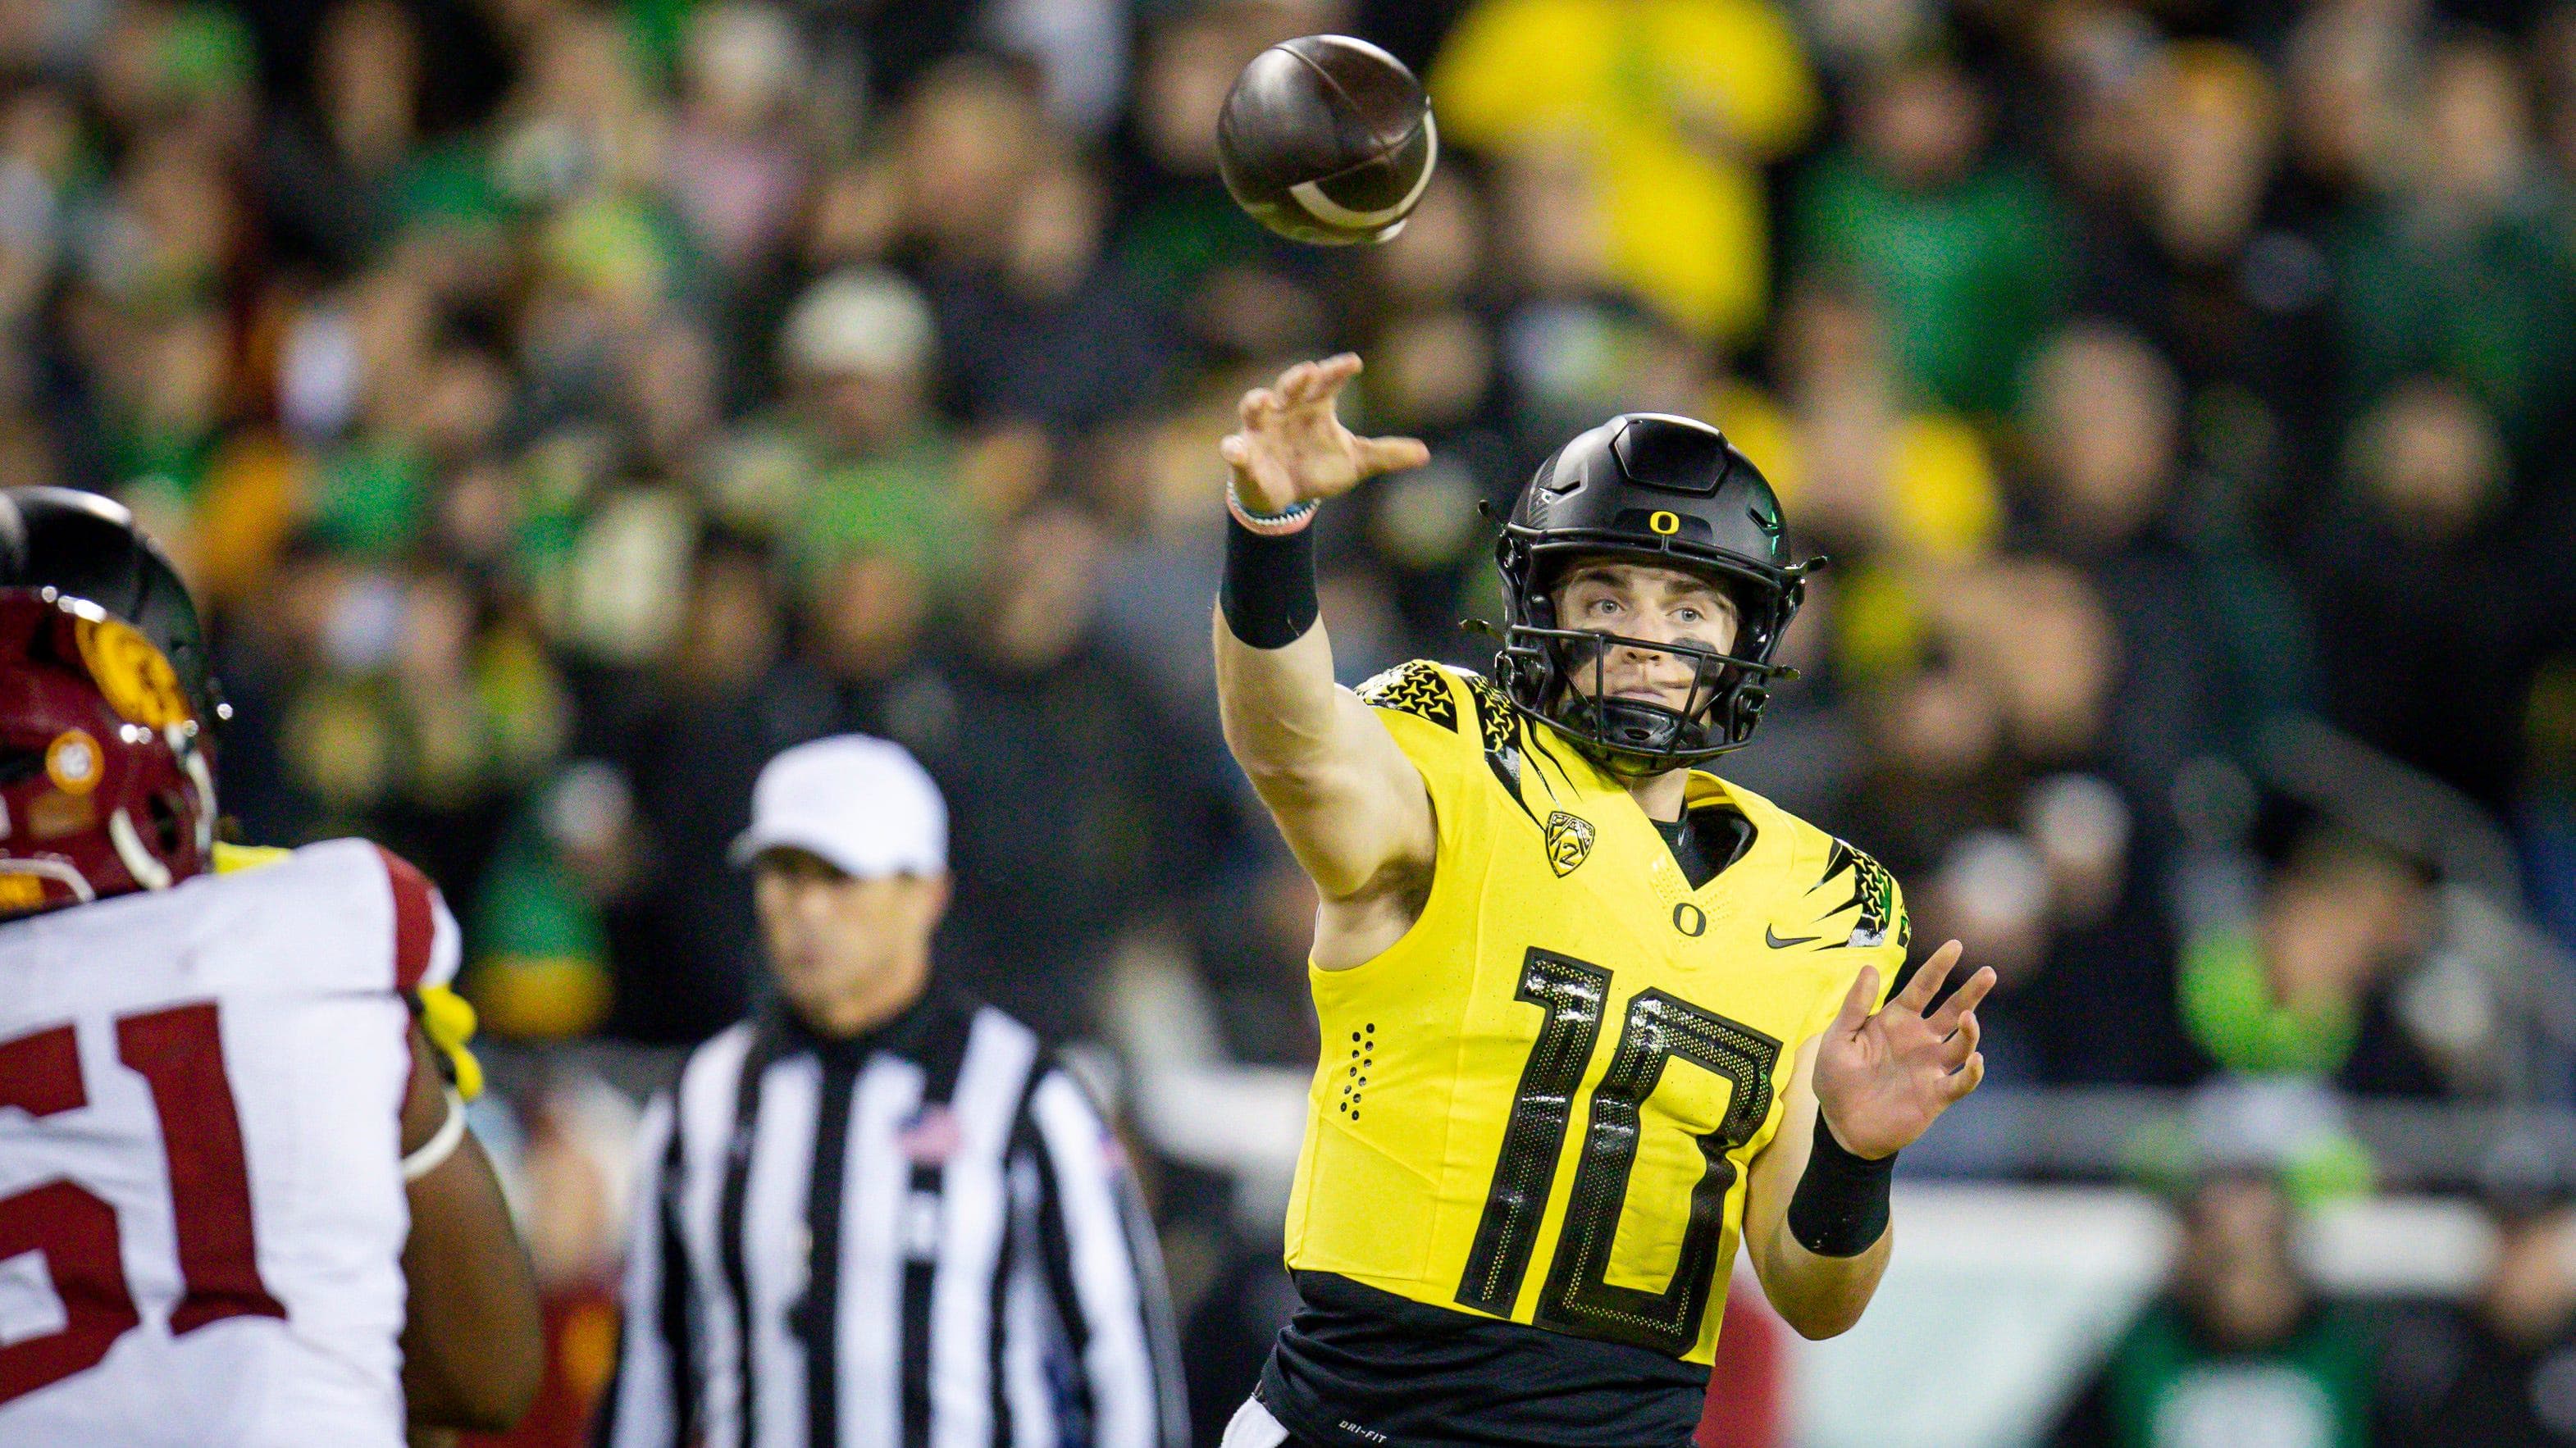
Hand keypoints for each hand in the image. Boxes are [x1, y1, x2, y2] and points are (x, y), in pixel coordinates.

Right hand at [1218, 353, 1429, 513]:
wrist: (1288, 496)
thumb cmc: (1319, 467)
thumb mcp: (1357, 462)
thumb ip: (1386, 454)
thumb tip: (1425, 453)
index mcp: (1316, 405)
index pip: (1327, 381)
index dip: (1338, 370)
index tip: (1354, 363)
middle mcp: (1286, 409)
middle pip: (1290, 386)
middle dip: (1297, 379)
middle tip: (1308, 372)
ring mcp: (1262, 429)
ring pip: (1254, 407)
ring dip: (1256, 402)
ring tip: (1261, 401)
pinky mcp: (1245, 454)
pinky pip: (1236, 449)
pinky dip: (1234, 449)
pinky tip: (1235, 449)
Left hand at [1811, 941, 1993, 1159]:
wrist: (1841, 1126)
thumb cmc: (1837, 1079)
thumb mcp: (1838, 1037)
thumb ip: (1855, 1005)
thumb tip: (1870, 967)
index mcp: (1897, 1020)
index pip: (1923, 987)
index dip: (1938, 966)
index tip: (1955, 945)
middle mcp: (1920, 1040)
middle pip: (1952, 1010)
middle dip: (1971, 991)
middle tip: (1988, 972)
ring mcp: (1930, 1067)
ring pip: (1962, 1042)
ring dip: (1970, 1030)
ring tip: (1969, 1016)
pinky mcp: (1935, 1095)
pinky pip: (1961, 1082)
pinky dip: (1971, 1072)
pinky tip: (1975, 1059)